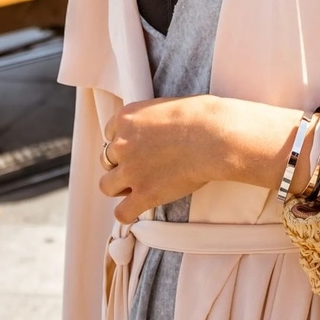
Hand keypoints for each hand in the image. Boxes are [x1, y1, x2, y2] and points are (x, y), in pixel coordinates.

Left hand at [97, 95, 305, 224]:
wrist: (213, 135)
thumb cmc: (201, 117)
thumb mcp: (166, 107)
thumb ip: (152, 121)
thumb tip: (158, 131)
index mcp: (126, 118)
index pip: (109, 134)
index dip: (123, 143)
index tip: (137, 148)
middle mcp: (122, 144)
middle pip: (106, 160)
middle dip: (121, 164)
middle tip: (142, 167)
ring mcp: (131, 171)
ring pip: (106, 186)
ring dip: (120, 187)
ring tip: (138, 187)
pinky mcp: (144, 194)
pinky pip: (122, 212)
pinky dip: (128, 212)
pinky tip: (138, 208)